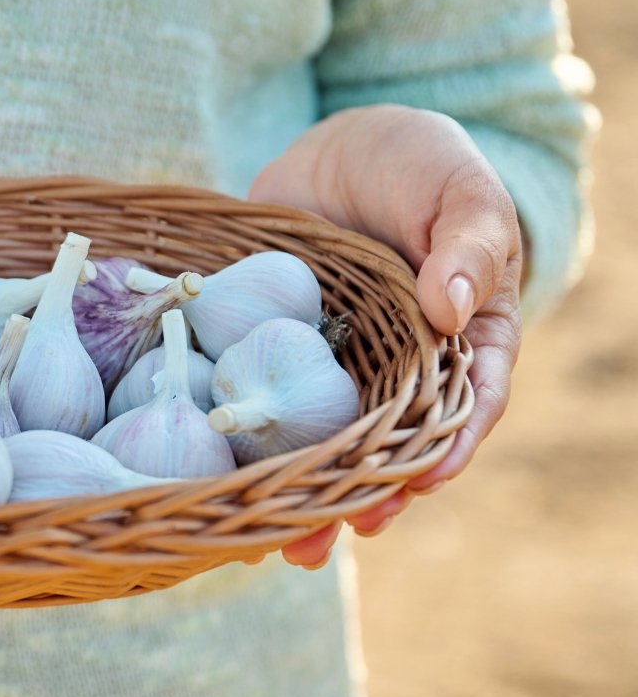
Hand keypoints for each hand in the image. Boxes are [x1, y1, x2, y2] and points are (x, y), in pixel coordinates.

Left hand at [248, 105, 522, 568]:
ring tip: (285, 545)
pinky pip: (268, 408)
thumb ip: (468, 242)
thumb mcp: (457, 191)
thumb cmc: (421, 167)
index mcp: (464, 340)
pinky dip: (253, 448)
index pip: (470, 403)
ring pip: (328, 444)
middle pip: (394, 445)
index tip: (426, 479)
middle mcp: (402, 369)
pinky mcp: (281, 357)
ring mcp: (339, 369)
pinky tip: (228, 487)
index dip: (450, 444)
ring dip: (308, 495)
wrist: (343, 150)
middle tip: (349, 527)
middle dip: (371, 493)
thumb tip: (452, 305)